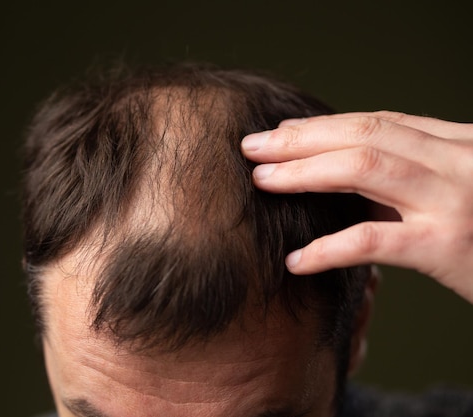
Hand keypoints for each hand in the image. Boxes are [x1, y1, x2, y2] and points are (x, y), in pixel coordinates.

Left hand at [241, 111, 472, 303]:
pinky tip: (296, 260)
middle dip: (302, 140)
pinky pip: (375, 241)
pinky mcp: (449, 247)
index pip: (381, 123)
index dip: (325, 126)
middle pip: (365, 136)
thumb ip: (415, 175)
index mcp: (459, 143)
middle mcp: (458, 161)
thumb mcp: (459, 188)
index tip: (282, 132)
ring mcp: (454, 200)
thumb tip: (343, 173)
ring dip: (304, 173)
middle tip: (254, 147)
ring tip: (262, 180)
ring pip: (364, 170)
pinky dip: (329, 249)